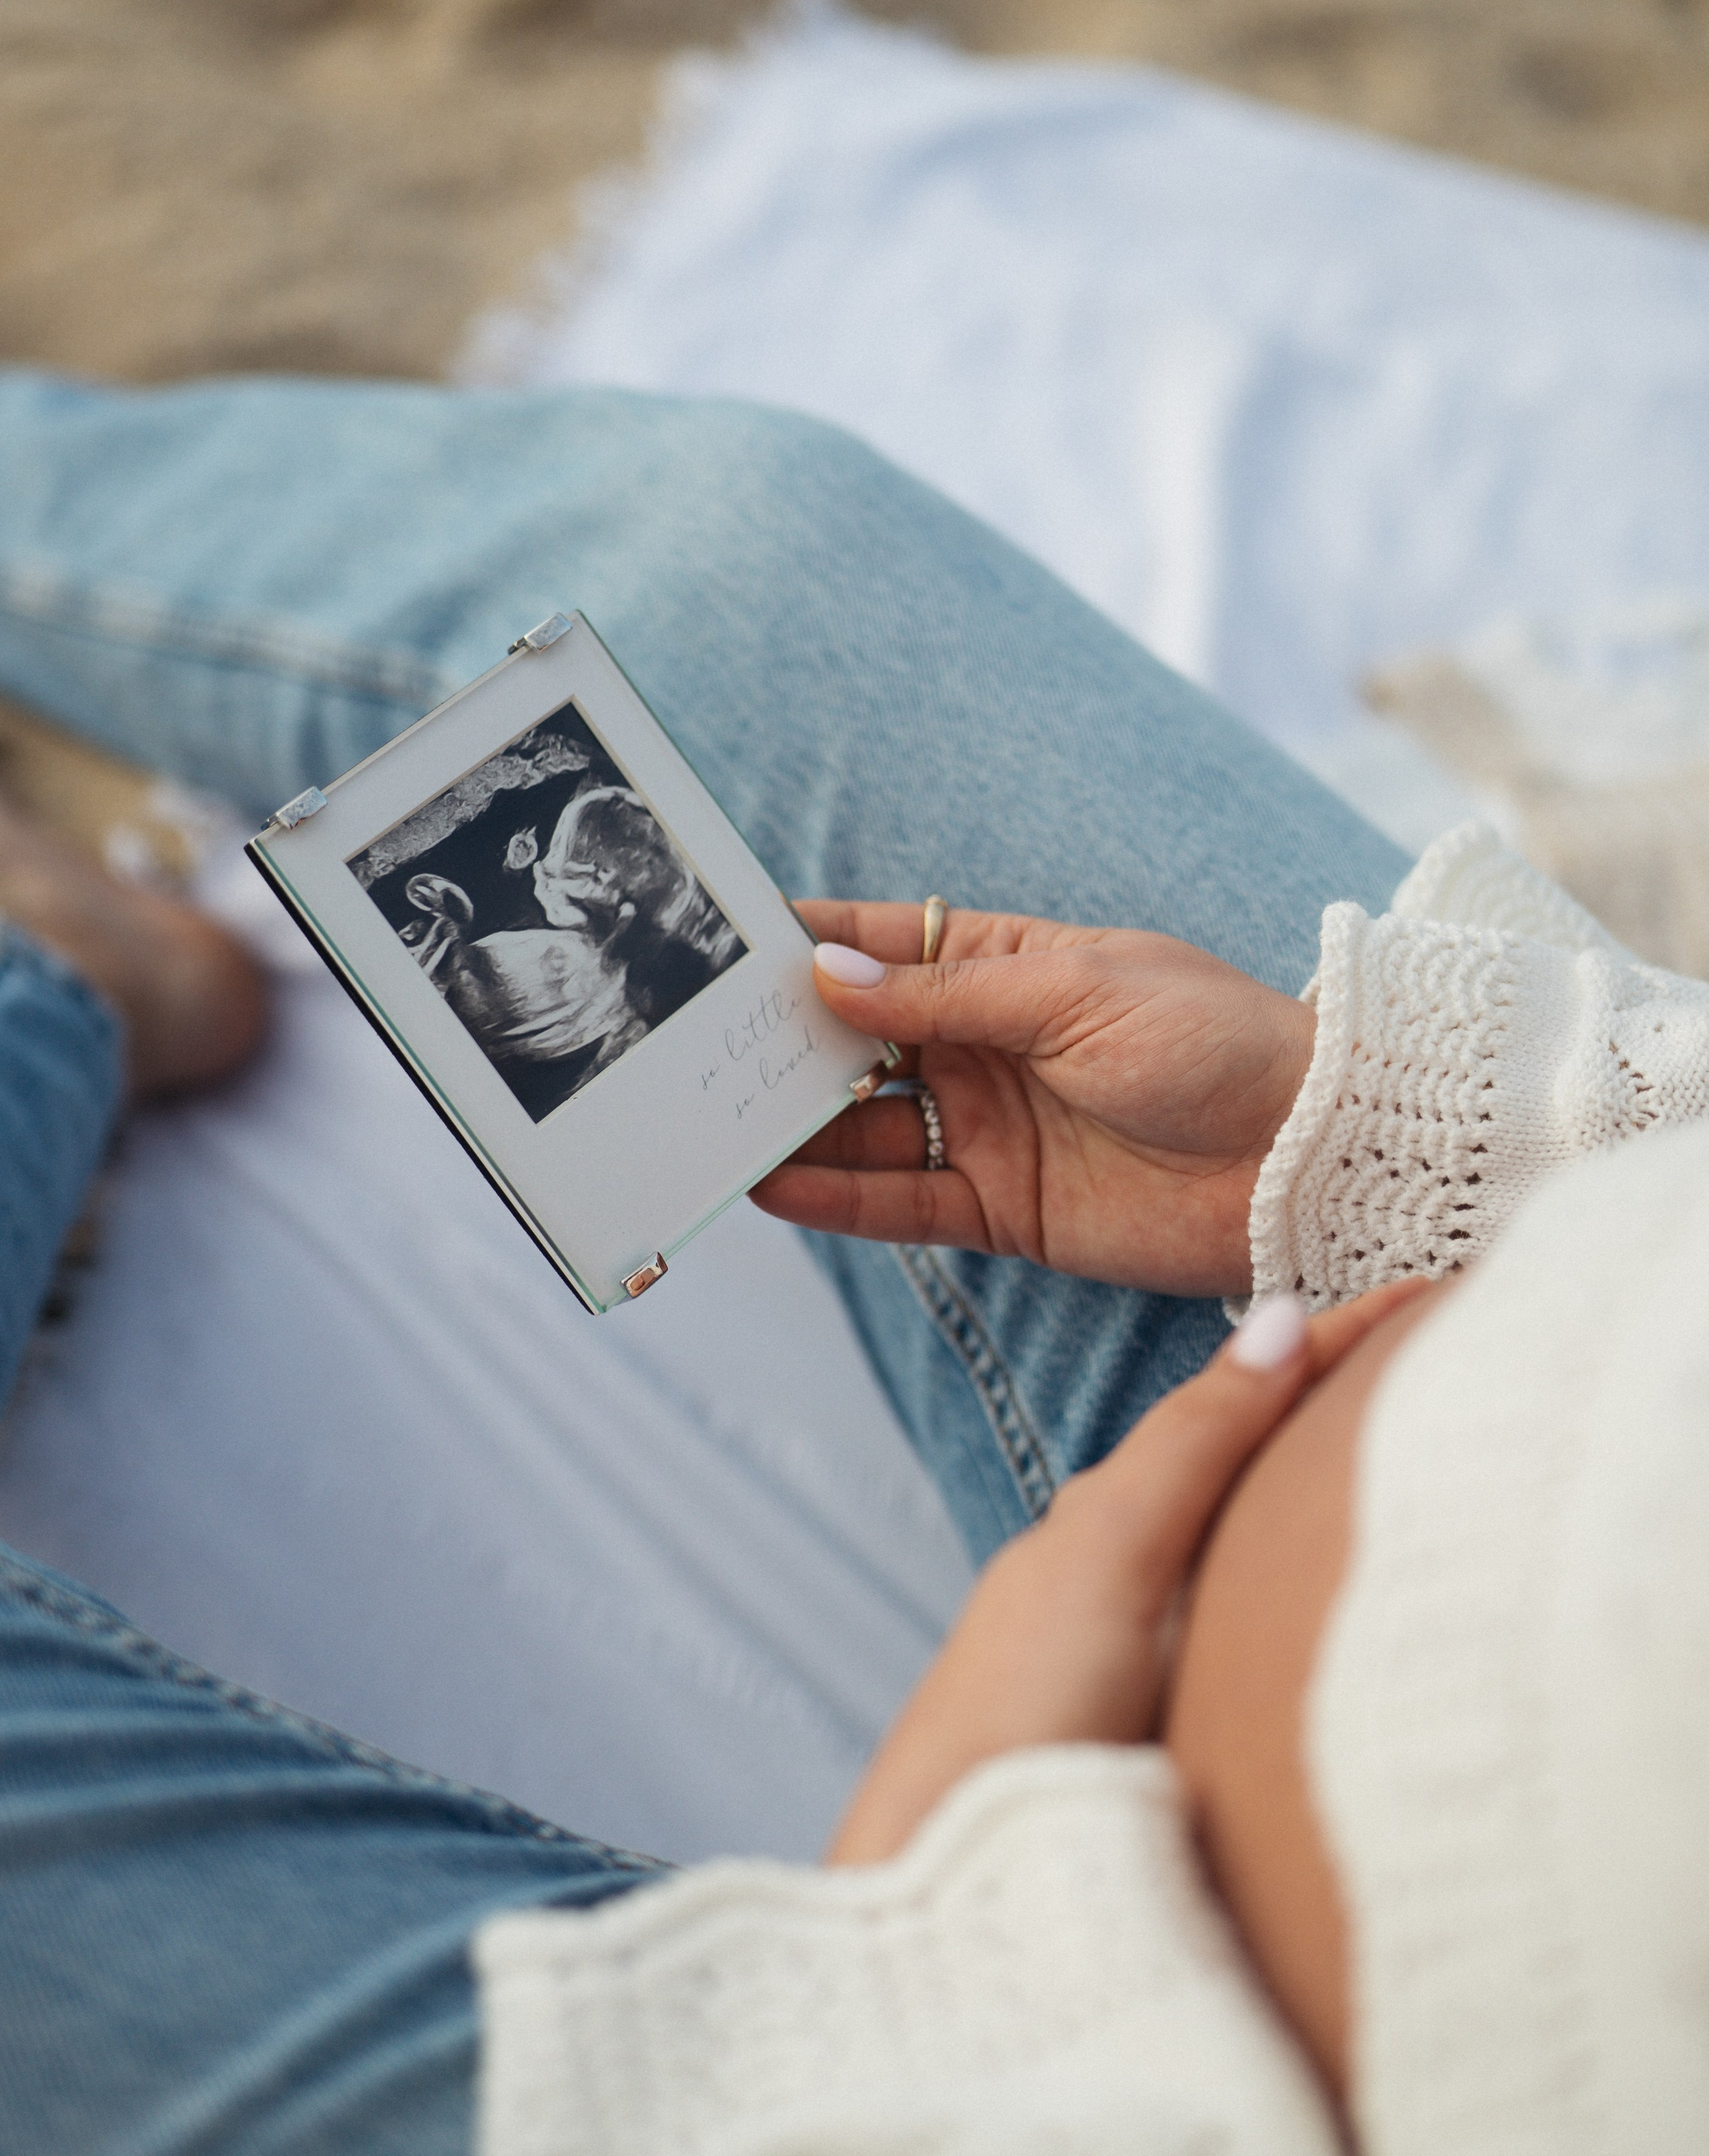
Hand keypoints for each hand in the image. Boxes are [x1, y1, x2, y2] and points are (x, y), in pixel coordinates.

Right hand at [751, 899, 1315, 1297]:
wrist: (1310, 1157)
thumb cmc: (1217, 1044)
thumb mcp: (1078, 993)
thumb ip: (948, 993)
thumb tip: (828, 974)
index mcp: (1008, 968)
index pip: (882, 948)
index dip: (804, 946)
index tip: (717, 944)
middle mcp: (985, 1047)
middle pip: (855, 1044)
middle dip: (777, 1046)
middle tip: (690, 1052)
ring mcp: (989, 1130)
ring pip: (862, 1130)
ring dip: (790, 1129)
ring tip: (709, 1126)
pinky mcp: (1004, 1211)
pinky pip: (901, 1203)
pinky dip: (836, 1200)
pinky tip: (772, 1187)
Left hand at [826, 1283, 1427, 1865]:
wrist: (957, 1887)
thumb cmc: (1015, 1720)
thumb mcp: (1109, 1559)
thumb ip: (1191, 1448)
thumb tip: (1276, 1318)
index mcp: (1111, 1525)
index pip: (1239, 1405)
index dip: (1329, 1347)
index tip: (1427, 1295)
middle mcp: (1123, 1583)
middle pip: (1244, 1470)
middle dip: (1333, 1412)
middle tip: (1443, 1365)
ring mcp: (1140, 1663)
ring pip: (1245, 1551)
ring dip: (1319, 1501)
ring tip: (1415, 1468)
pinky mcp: (1162, 1743)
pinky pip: (1248, 1632)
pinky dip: (1302, 1587)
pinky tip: (1341, 1612)